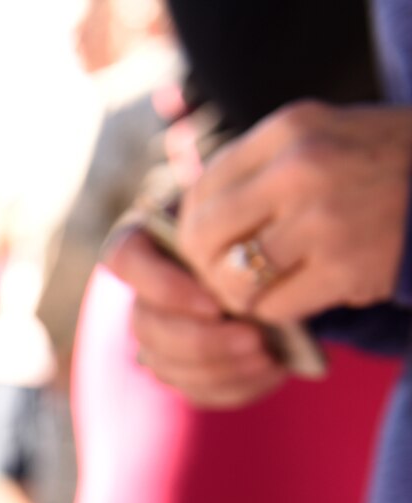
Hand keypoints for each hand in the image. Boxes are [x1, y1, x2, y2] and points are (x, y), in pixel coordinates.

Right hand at [101, 225, 286, 407]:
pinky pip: (195, 390)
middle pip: (144, 325)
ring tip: (266, 355)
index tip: (213, 303)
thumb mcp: (255, 210)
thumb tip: (239, 273)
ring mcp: (160, 334)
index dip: (162, 289)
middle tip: (253, 337)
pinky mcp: (186, 368)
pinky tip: (273, 369)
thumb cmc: (269, 219)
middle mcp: (143, 290)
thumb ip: (238, 229)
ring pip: (163, 364)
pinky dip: (234, 385)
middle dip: (199, 340)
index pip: (123, 260)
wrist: (290, 255)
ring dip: (217, 367)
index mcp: (146, 239)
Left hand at [178, 100, 411, 323]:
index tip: (211, 245)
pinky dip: (280, 310)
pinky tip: (304, 293)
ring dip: (243, 294)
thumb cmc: (380, 167)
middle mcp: (302, 168)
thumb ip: (256, 170)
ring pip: (233, 280)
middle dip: (207, 267)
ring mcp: (325, 219)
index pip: (199, 192)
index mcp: (289, 131)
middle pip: (203, 239)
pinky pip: (274, 307)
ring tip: (269, 284)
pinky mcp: (346, 267)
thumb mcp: (318, 140)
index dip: (194, 230)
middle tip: (230, 275)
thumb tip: (184, 224)